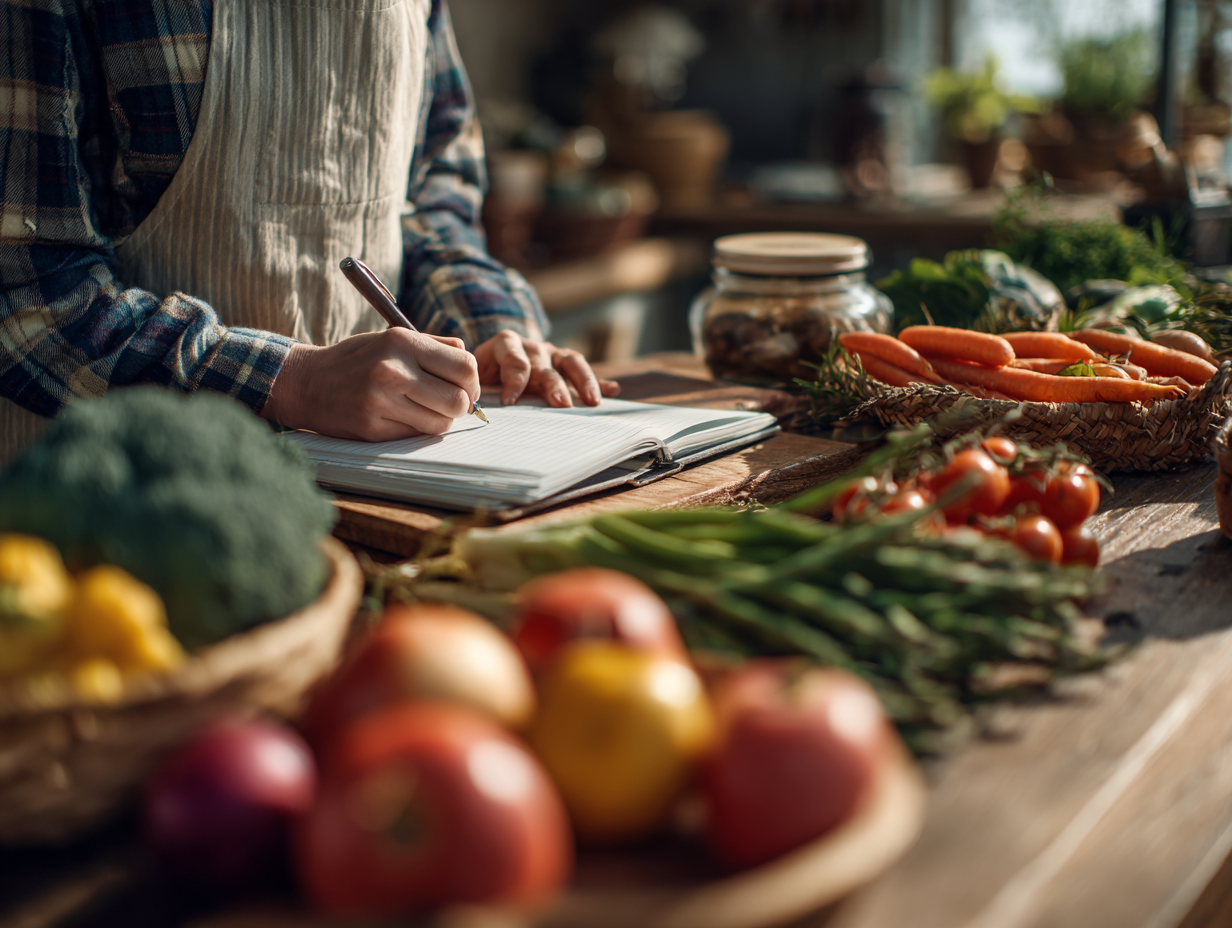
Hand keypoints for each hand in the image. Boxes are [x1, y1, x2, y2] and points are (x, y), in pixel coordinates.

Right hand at [261, 329, 479, 440]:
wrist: (307, 382)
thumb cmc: (358, 360)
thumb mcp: (391, 338)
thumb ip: (434, 346)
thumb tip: (470, 363)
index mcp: (402, 342)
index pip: (465, 366)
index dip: (473, 382)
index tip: (466, 388)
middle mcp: (393, 370)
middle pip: (459, 400)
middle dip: (461, 405)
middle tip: (449, 404)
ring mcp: (381, 401)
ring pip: (441, 423)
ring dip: (439, 420)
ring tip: (423, 410)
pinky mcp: (372, 428)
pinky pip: (416, 435)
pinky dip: (417, 430)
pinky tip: (401, 418)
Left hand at [473, 331, 620, 406]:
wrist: (490, 361)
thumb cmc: (481, 375)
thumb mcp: (475, 378)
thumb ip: (477, 389)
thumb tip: (474, 409)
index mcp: (506, 345)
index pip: (514, 361)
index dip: (513, 382)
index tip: (510, 402)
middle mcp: (532, 346)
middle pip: (546, 365)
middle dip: (554, 385)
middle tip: (561, 404)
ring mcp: (552, 353)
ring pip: (572, 362)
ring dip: (584, 381)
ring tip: (593, 401)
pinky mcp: (566, 364)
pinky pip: (586, 373)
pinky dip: (600, 382)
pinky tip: (613, 391)